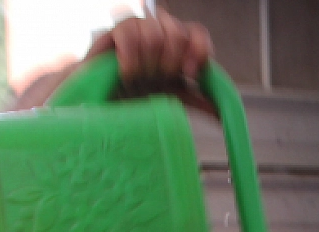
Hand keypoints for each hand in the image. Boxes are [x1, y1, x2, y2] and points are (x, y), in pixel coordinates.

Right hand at [12, 6, 214, 112]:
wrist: (97, 101)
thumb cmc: (133, 98)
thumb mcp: (170, 100)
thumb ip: (196, 100)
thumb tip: (222, 113)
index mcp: (175, 48)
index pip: (196, 34)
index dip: (198, 50)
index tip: (191, 73)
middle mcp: (159, 35)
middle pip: (178, 31)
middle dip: (170, 60)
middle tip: (158, 78)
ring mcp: (137, 32)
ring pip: (156, 30)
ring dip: (149, 60)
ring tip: (138, 77)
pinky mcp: (114, 34)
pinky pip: (130, 31)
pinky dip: (132, 56)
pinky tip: (127, 73)